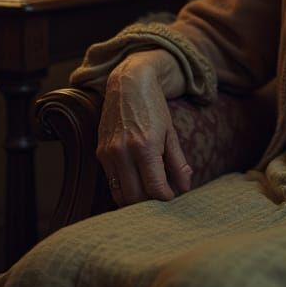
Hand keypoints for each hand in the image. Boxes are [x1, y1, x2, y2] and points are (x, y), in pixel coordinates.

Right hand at [97, 49, 191, 206]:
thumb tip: (185, 187)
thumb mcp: (170, 132)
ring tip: (148, 192)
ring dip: (134, 199)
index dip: (165, 197)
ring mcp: (108, 153)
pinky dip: (123, 187)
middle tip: (160, 195)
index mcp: (145, 146)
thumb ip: (178, 162)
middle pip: (135, 196)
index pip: (154, 187)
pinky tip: (136, 181)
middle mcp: (123, 151)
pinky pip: (111, 181)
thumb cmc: (153, 107)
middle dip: (149, 202)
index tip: (172, 195)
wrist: (128, 84)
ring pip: (119, 193)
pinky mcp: (100, 153)